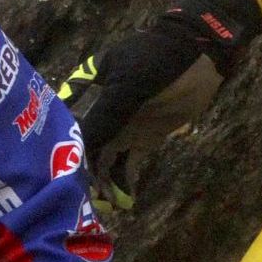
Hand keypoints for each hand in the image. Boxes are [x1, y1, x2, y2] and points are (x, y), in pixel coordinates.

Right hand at [57, 0, 257, 203]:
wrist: (198, 57)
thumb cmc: (158, 61)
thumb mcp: (128, 84)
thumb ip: (105, 116)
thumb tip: (79, 147)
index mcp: (91, 96)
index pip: (72, 129)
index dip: (65, 152)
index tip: (63, 177)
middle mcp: (102, 115)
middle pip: (86, 151)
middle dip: (85, 176)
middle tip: (87, 201)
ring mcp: (122, 129)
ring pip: (105, 162)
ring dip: (103, 183)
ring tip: (107, 205)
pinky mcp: (142, 140)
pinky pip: (127, 165)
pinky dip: (124, 182)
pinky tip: (124, 201)